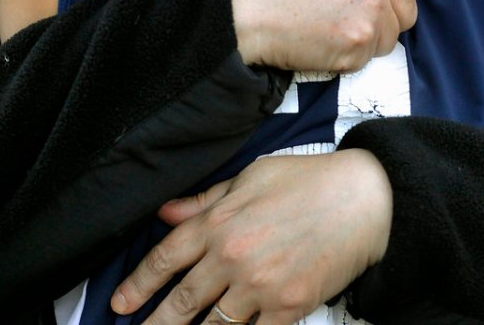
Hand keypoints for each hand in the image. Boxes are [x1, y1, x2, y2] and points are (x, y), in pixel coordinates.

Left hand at [111, 149, 392, 324]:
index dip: (139, 284)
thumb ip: (207, 201)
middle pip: (181, 302)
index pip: (166, 256)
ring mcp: (260, 286)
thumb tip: (165, 214)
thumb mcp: (252, 175)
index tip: (120, 304)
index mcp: (221, 220)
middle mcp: (233, 256)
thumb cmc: (307, 181)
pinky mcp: (289, 308)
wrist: (363, 198)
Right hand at [230, 0, 425, 70]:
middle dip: (385, 17)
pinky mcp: (359, 43)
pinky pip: (370, 58)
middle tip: (345, 16)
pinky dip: (350, 56)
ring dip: (368, 38)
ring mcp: (372, 10)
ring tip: (331, 27)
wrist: (247, 4)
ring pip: (392, 37)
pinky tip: (323, 41)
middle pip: (408, 10)